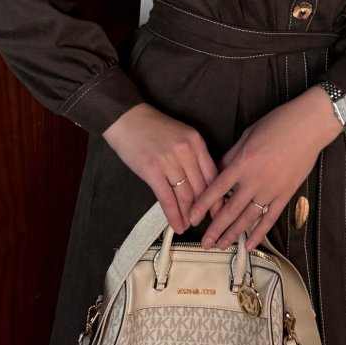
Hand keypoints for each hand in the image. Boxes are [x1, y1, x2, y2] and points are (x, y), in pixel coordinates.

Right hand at [102, 102, 219, 232]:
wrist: (127, 119)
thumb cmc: (153, 127)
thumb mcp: (181, 135)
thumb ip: (193, 155)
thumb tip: (201, 184)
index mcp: (196, 141)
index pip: (213, 174)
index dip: (216, 196)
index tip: (218, 210)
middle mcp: (186, 151)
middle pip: (201, 188)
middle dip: (202, 209)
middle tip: (202, 221)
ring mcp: (169, 161)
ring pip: (185, 196)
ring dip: (188, 215)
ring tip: (189, 225)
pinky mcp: (152, 171)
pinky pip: (167, 199)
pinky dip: (174, 216)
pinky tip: (177, 225)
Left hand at [187, 88, 341, 251]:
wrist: (308, 126)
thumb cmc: (277, 123)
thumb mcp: (247, 135)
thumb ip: (231, 156)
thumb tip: (217, 171)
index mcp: (242, 163)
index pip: (217, 189)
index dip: (202, 205)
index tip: (192, 217)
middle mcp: (254, 180)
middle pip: (230, 210)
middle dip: (215, 228)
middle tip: (205, 242)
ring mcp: (271, 189)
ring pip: (248, 218)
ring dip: (233, 234)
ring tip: (221, 245)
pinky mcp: (286, 194)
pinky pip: (270, 218)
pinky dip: (259, 234)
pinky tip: (250, 245)